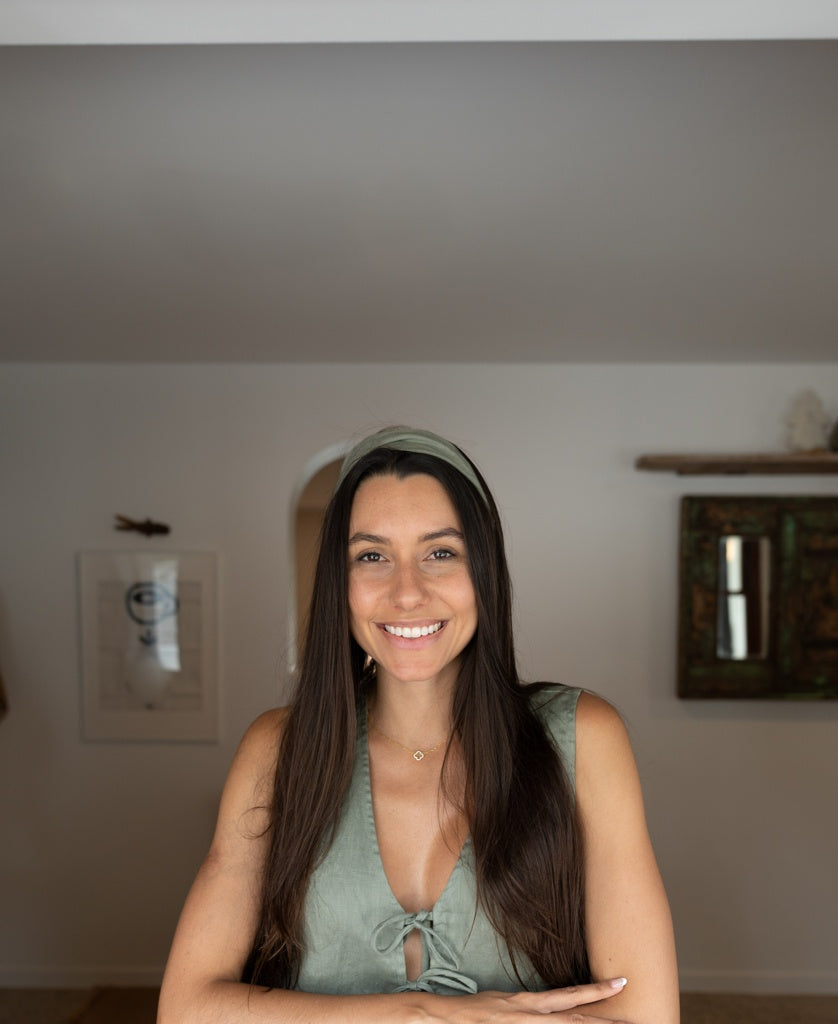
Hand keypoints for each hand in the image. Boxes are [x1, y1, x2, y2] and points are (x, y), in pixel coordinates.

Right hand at [423, 977, 632, 1021]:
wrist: (441, 1016)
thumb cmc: (471, 1011)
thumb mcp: (503, 1002)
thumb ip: (528, 1008)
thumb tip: (551, 1009)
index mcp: (527, 1002)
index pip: (570, 996)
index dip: (596, 991)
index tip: (620, 983)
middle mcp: (527, 1014)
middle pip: (574, 1017)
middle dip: (604, 1019)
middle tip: (632, 1017)